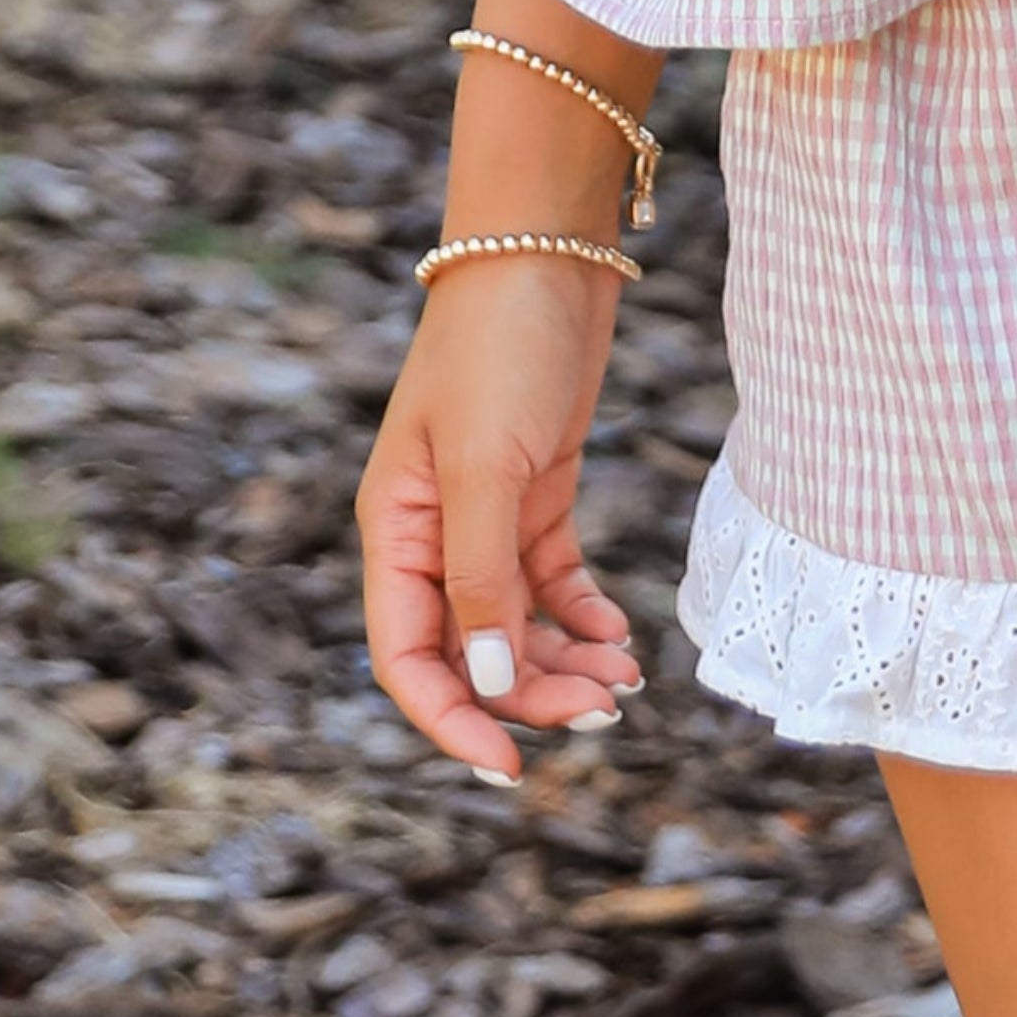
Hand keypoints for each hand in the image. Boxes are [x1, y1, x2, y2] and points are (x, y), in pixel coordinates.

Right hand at [357, 258, 641, 782]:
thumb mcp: (486, 464)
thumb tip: (485, 683)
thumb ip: (481, 577)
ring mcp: (486, 513)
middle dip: (530, 693)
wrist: (548, 248)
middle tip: (602, 713)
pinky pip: (553, 580)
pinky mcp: (538, 489)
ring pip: (517, 622)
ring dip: (563, 661)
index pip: (407, 659)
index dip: (452, 720)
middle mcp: (433, 532)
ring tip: (622, 683)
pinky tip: (621, 636)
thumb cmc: (499, 344)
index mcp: (393, 530)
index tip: (509, 768)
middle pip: (470, 650)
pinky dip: (584, 616)